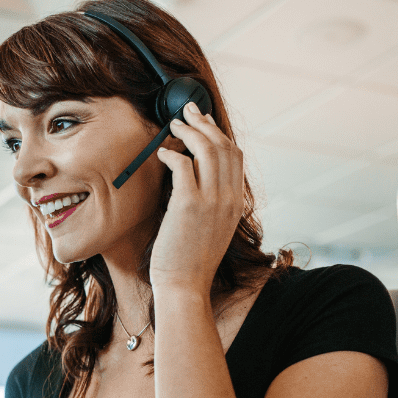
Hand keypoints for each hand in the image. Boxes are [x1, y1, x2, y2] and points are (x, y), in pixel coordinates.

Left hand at [149, 102, 244, 294]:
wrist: (185, 285)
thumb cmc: (191, 260)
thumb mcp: (211, 228)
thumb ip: (210, 203)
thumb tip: (194, 177)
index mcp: (235, 203)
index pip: (234, 156)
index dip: (218, 134)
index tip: (204, 122)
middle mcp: (228, 198)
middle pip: (222, 146)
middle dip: (204, 123)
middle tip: (188, 112)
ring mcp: (211, 200)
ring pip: (206, 150)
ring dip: (188, 132)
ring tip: (173, 125)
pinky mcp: (188, 204)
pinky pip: (183, 166)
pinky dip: (172, 154)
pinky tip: (162, 154)